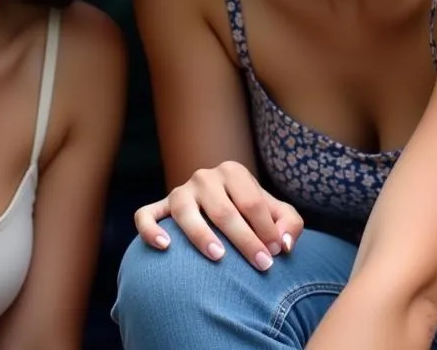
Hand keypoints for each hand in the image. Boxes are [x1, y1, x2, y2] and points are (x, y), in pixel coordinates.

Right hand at [134, 160, 303, 270]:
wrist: (223, 214)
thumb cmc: (253, 217)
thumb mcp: (277, 214)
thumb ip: (290, 224)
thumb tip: (284, 244)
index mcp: (232, 171)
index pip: (252, 202)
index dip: (267, 230)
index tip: (277, 254)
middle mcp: (204, 176)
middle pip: (223, 210)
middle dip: (245, 240)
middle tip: (263, 266)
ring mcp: (179, 191)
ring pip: (184, 211)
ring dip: (201, 235)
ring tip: (219, 257)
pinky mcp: (161, 208)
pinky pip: (146, 215)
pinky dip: (150, 229)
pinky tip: (165, 246)